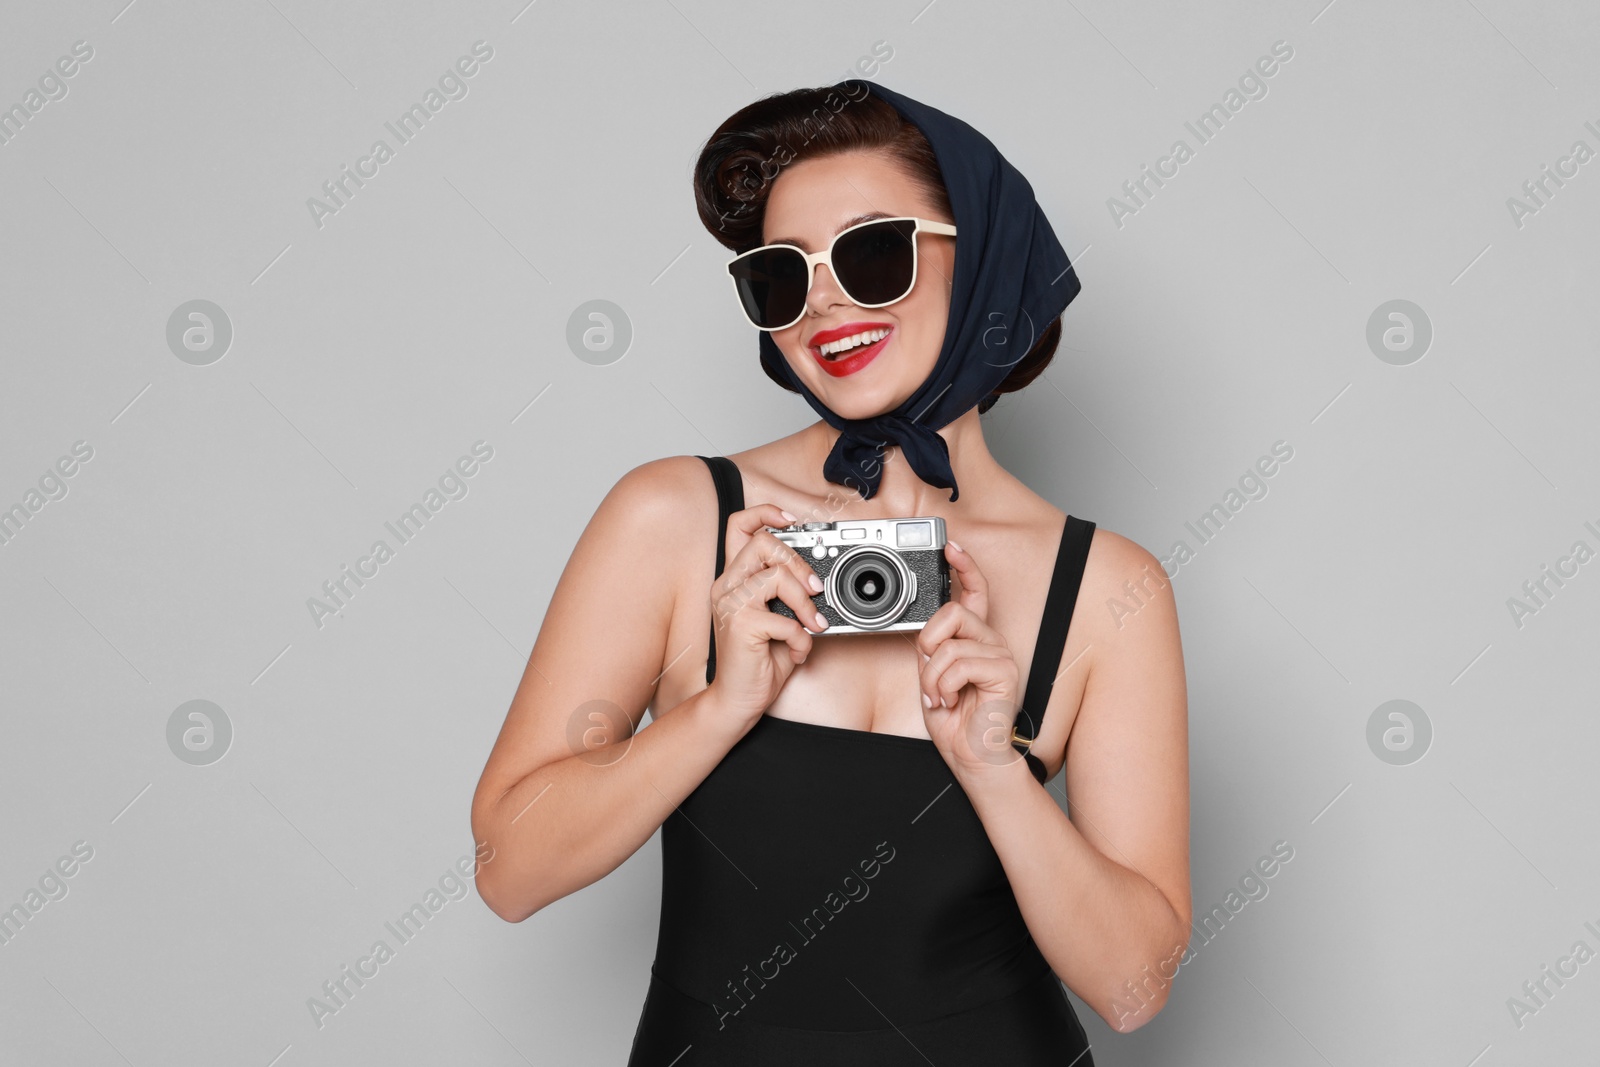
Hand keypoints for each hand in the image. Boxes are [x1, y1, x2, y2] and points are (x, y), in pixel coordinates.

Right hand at [705, 503, 829, 724]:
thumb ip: (789, 595)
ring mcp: (731, 603)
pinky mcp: (741, 624)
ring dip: (805, 602)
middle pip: (763, 541)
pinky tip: (797, 651)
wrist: (738, 700)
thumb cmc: (759, 661)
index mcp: (734, 578)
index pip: (739, 525)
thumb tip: (820, 579)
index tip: (791, 520)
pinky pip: (786, 620)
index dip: (765, 513)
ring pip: (777, 575)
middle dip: (799, 562)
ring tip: (812, 624)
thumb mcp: (778, 619)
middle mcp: (727, 585)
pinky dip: (802, 638)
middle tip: (815, 588)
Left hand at [915, 539, 1029, 780]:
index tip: (952, 547)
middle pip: (952, 612)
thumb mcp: (933, 675)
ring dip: (932, 677)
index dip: (964, 567)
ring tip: (941, 696)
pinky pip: (959, 664)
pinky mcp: (1004, 671)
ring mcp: (1000, 654)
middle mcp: (991, 641)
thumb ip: (932, 648)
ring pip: (949, 644)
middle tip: (930, 671)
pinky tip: (953, 701)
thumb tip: (924, 631)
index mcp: (975, 638)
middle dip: (928, 644)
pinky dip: (945, 686)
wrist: (972, 755)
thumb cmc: (955, 719)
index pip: (974, 592)